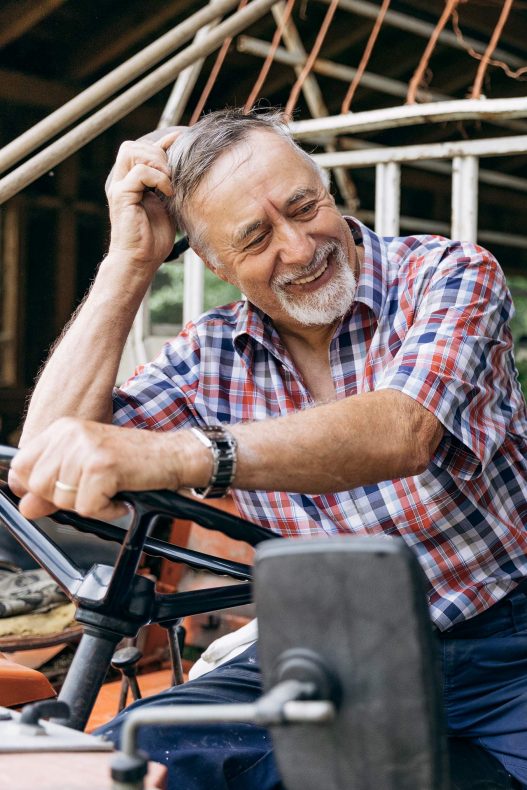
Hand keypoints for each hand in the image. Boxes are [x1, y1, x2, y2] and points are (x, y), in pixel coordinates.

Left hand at [9, 418, 187, 520]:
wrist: (173, 455)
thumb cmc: (135, 461)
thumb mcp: (87, 471)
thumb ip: (53, 488)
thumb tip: (27, 508)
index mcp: (63, 429)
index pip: (21, 466)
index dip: (33, 488)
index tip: (54, 493)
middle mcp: (71, 434)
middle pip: (38, 486)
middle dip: (65, 499)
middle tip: (93, 490)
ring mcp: (86, 448)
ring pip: (63, 500)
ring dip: (89, 506)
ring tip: (110, 491)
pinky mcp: (102, 466)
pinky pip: (88, 508)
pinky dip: (106, 511)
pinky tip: (120, 497)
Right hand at [106, 129, 184, 274]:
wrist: (140, 261)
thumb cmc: (153, 239)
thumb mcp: (167, 205)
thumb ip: (169, 185)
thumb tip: (182, 168)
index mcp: (130, 182)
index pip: (140, 149)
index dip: (160, 144)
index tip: (179, 143)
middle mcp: (121, 181)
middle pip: (132, 145)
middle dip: (157, 153)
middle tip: (172, 176)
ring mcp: (119, 187)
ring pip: (132, 152)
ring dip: (157, 163)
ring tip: (169, 183)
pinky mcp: (121, 196)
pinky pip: (140, 172)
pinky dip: (158, 179)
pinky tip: (168, 194)